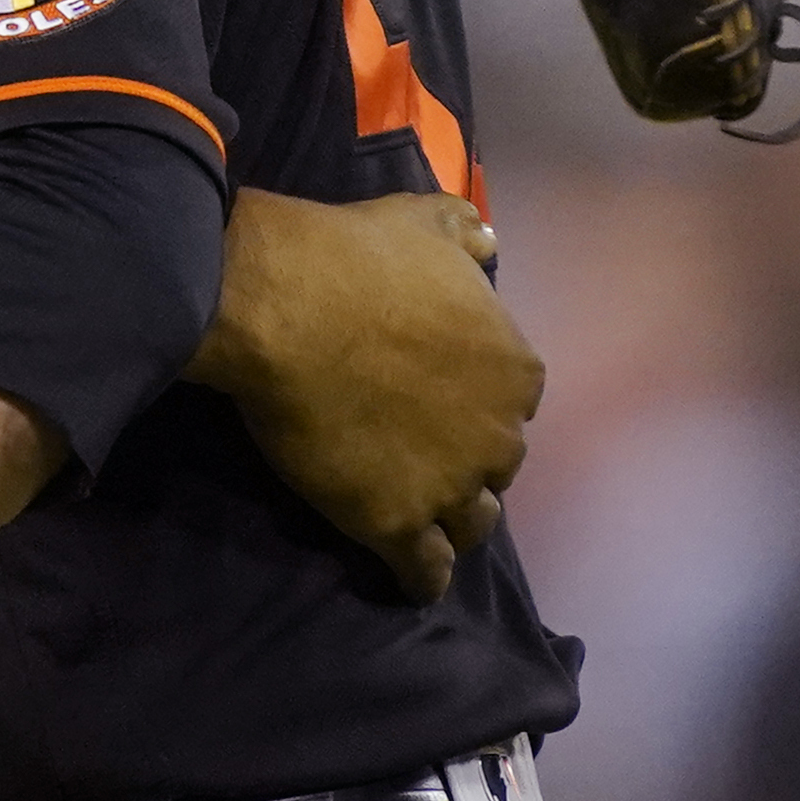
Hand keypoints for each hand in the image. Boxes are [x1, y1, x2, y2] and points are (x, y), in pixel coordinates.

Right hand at [194, 188, 538, 601]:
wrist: (284, 305)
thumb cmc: (356, 258)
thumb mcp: (423, 222)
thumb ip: (464, 232)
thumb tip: (491, 240)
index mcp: (516, 369)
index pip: (514, 401)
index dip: (477, 399)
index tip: (443, 392)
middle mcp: (498, 435)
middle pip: (496, 464)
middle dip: (468, 458)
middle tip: (421, 445)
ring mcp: (451, 486)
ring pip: (471, 523)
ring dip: (451, 519)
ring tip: (417, 513)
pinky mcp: (397, 524)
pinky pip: (424, 572)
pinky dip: (420, 577)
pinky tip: (407, 578)